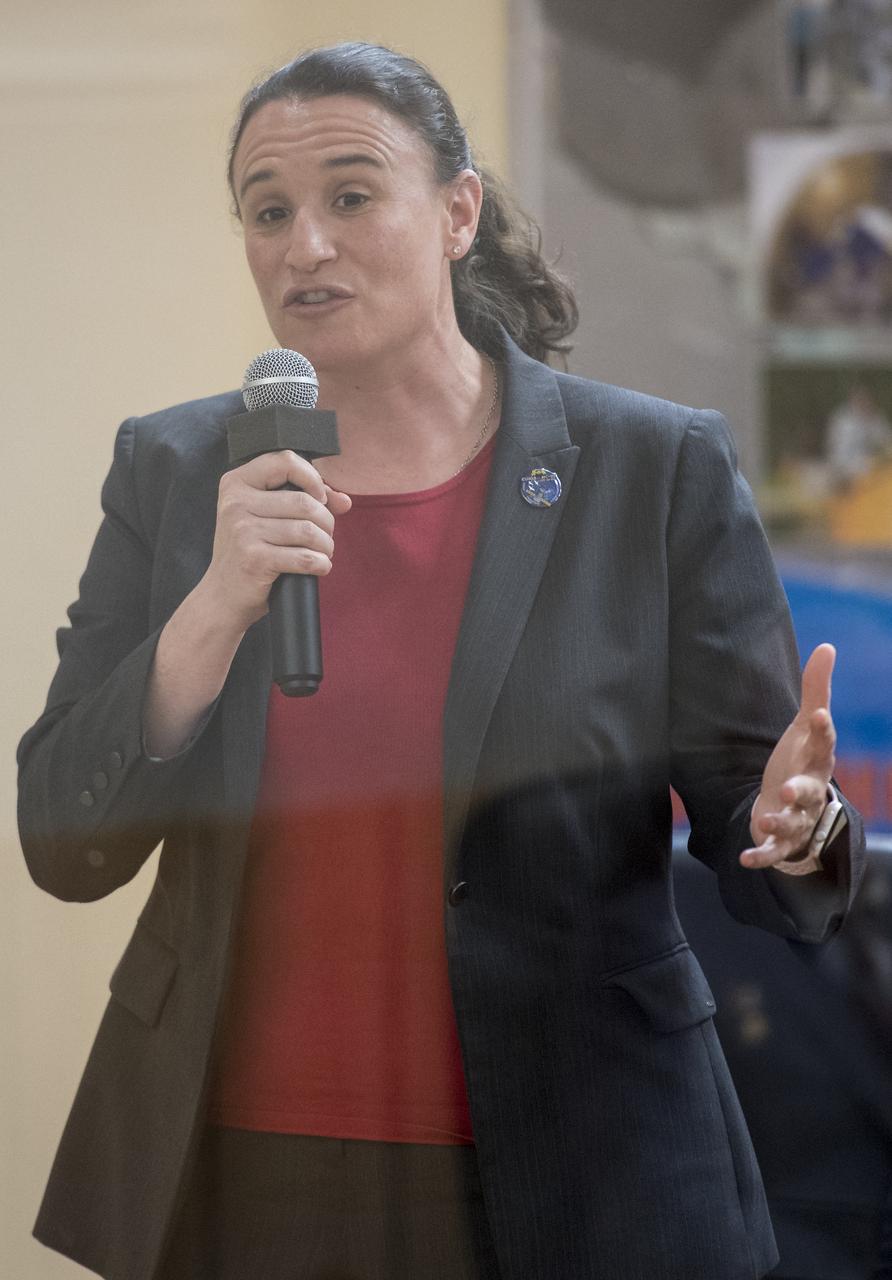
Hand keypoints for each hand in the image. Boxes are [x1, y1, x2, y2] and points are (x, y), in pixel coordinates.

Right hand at [202, 450, 351, 634]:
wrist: (222, 595)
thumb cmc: (250, 552)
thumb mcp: (265, 517)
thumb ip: (302, 499)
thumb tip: (344, 500)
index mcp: (236, 483)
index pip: (285, 461)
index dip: (312, 478)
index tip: (320, 498)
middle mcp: (236, 503)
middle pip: (304, 501)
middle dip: (326, 521)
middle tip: (325, 536)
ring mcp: (243, 531)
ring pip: (308, 530)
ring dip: (326, 545)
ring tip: (323, 553)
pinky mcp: (254, 559)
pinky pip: (305, 557)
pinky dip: (321, 564)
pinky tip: (320, 567)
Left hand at [741, 643, 836, 869]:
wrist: (797, 806)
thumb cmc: (802, 760)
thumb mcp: (806, 726)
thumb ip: (816, 689)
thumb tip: (827, 646)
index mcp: (817, 760)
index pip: (823, 744)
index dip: (822, 731)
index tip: (817, 714)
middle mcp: (811, 791)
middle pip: (810, 791)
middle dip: (801, 790)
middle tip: (789, 788)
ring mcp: (797, 817)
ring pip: (792, 822)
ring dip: (779, 822)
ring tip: (765, 819)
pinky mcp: (780, 840)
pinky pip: (772, 851)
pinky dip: (760, 856)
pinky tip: (745, 859)